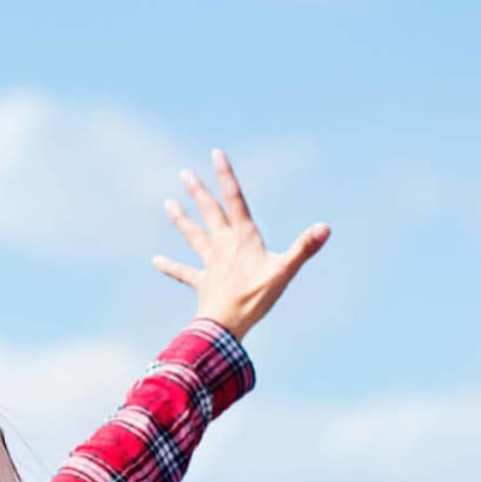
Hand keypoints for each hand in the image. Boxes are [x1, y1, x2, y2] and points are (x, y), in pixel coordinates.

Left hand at [152, 150, 330, 340]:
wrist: (226, 327)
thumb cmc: (255, 299)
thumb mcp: (284, 271)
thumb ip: (304, 248)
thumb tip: (325, 227)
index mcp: (243, 238)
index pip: (234, 199)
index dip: (226, 176)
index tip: (215, 154)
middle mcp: (223, 246)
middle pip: (209, 213)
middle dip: (198, 192)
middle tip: (184, 173)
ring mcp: (210, 264)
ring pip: (193, 236)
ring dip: (181, 220)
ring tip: (167, 204)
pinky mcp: (202, 283)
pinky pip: (184, 273)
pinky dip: (170, 267)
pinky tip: (156, 260)